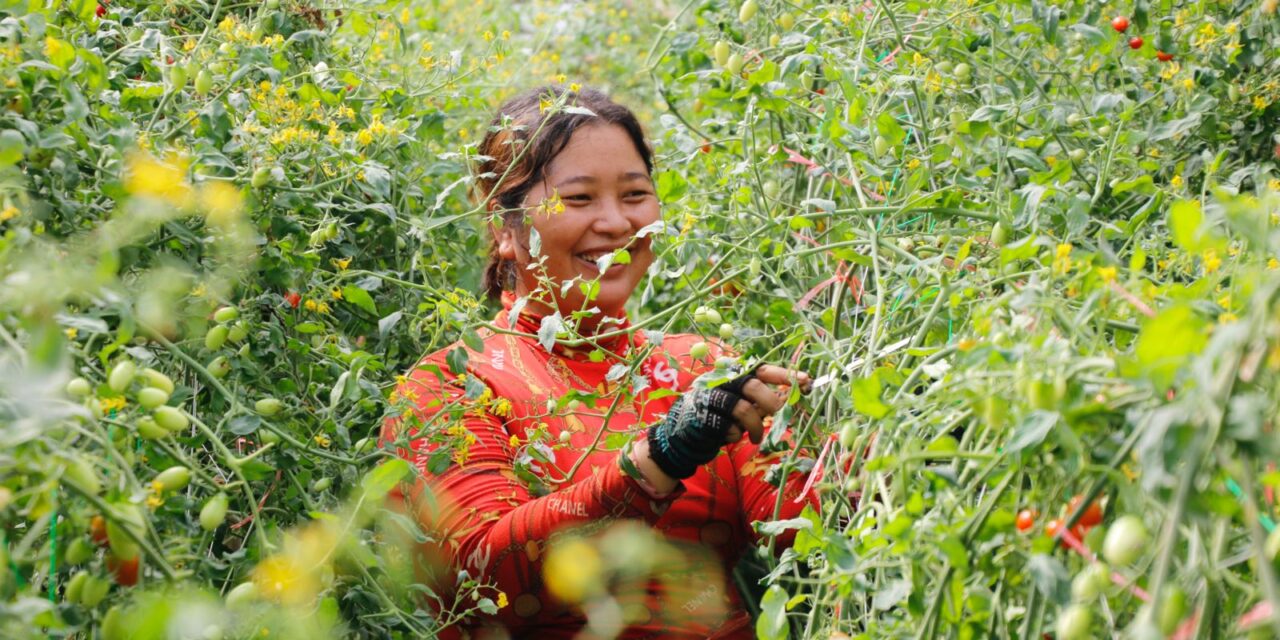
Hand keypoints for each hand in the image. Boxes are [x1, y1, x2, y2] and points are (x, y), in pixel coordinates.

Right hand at [643, 364, 809, 479]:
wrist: (681, 434)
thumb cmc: (717, 417)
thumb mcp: (738, 403)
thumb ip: (759, 399)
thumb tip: (793, 396)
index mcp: (731, 375)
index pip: (760, 369)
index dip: (784, 375)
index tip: (807, 381)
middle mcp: (720, 382)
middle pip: (753, 386)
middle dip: (772, 402)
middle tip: (782, 415)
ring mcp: (709, 400)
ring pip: (743, 409)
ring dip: (756, 426)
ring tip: (758, 437)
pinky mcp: (702, 419)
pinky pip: (730, 428)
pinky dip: (737, 435)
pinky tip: (734, 437)